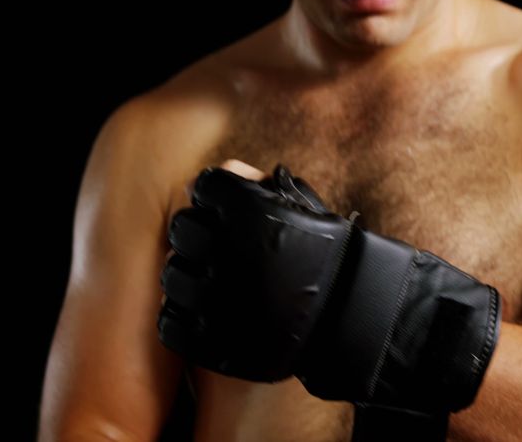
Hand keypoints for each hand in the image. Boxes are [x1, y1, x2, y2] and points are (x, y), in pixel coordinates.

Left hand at [158, 159, 353, 381]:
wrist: (349, 322)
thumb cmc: (326, 257)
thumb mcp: (301, 208)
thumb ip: (255, 184)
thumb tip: (204, 181)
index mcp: (248, 209)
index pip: (204, 187)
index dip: (212, 197)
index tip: (221, 209)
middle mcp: (227, 249)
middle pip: (182, 228)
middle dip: (194, 234)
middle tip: (211, 246)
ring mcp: (215, 297)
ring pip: (172, 275)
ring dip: (186, 276)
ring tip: (209, 282)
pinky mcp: (210, 339)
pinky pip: (172, 321)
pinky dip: (181, 317)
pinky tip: (202, 312)